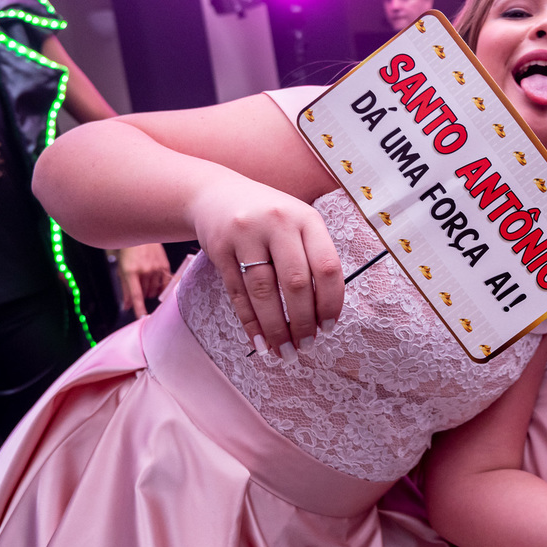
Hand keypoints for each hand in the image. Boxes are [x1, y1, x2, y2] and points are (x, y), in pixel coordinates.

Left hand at [111, 243, 171, 317]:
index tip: (142, 318)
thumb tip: (127, 307)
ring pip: (155, 290)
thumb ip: (125, 290)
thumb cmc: (129, 253)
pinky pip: (165, 284)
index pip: (136, 294)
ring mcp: (156, 268)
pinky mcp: (165, 266)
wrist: (140, 235)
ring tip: (146, 279)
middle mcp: (145, 270)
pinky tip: (156, 282)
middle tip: (139, 283)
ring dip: (150, 290)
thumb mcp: (122, 270)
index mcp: (131, 271)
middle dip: (142, 293)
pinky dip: (160, 287)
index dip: (139, 307)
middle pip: (146, 294)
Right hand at [189, 176, 344, 358]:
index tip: (329, 327)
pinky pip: (237, 293)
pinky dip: (250, 322)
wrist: (215, 194)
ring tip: (285, 352)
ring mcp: (245, 235)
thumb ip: (313, 258)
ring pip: (263, 292)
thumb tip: (324, 314)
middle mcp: (277, 223)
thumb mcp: (298, 224)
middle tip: (307, 346)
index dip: (331, 302)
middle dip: (302, 322)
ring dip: (276, 328)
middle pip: (295, 282)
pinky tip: (260, 342)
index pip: (327, 266)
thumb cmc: (269, 218)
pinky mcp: (219, 249)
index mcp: (306, 219)